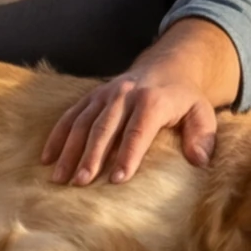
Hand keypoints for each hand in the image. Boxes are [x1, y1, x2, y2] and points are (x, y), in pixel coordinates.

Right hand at [44, 21, 243, 185]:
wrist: (167, 67)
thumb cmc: (184, 99)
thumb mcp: (202, 113)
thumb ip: (202, 136)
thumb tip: (200, 161)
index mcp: (153, 100)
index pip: (138, 131)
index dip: (127, 155)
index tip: (117, 179)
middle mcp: (125, 95)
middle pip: (104, 128)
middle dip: (91, 156)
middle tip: (81, 183)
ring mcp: (105, 94)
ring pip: (83, 123)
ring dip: (69, 150)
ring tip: (59, 178)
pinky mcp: (92, 97)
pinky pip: (70, 115)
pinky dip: (57, 136)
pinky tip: (47, 158)